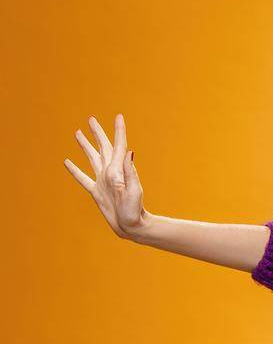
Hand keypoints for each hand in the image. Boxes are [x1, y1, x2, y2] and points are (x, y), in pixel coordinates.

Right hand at [63, 112, 146, 239]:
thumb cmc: (134, 210)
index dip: (119, 130)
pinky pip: (83, 178)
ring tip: (78, 133)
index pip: (119, 145)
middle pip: (103, 148)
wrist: (131, 226)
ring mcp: (102, 181)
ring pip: (91, 158)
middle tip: (91, 119)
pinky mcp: (96, 192)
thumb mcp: (134, 191)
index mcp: (118, 170)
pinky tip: (67, 162)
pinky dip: (75, 170)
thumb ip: (130, 172)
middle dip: (97, 133)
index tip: (118, 116)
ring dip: (85, 146)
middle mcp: (110, 172)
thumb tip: (130, 151)